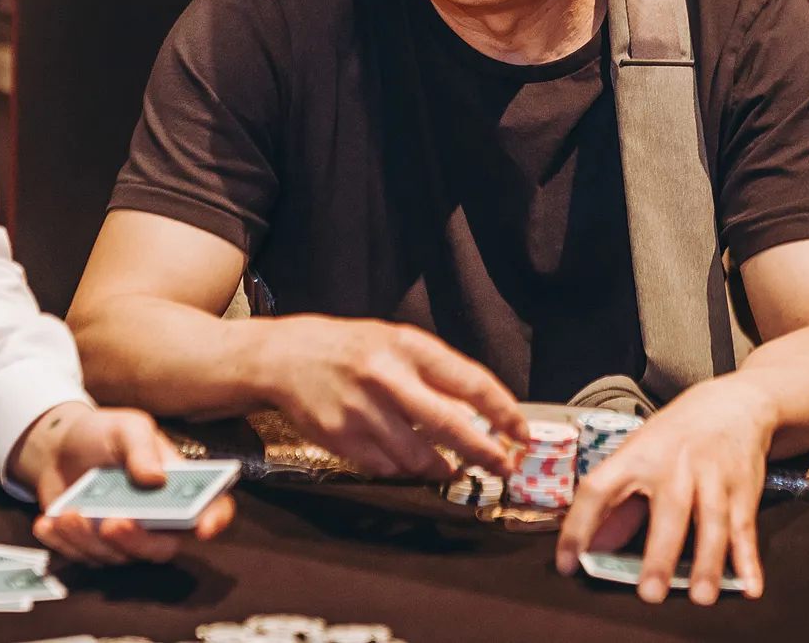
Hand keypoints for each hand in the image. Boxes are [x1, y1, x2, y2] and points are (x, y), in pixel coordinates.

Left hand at [9, 402, 233, 563]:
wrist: (59, 445)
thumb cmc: (104, 433)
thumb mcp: (127, 428)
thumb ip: (142, 450)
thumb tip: (157, 479)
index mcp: (177, 487)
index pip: (211, 507)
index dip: (214, 519)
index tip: (204, 527)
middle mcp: (156, 519)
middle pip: (161, 548)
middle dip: (138, 542)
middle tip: (114, 523)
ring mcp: (123, 537)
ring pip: (116, 558)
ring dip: (91, 540)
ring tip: (70, 513)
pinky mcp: (91, 546)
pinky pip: (82, 557)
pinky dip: (64, 542)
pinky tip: (48, 522)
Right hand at [256, 316, 527, 478]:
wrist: (286, 357)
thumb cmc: (352, 348)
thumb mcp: (395, 341)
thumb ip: (434, 372)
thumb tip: (481, 411)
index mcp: (407, 347)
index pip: (469, 382)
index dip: (502, 411)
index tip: (522, 432)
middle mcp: (386, 377)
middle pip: (450, 426)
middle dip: (484, 451)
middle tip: (503, 465)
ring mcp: (362, 411)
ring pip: (418, 456)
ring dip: (441, 467)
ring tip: (449, 465)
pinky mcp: (341, 439)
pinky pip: (386, 468)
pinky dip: (402, 469)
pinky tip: (405, 459)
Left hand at [556, 378, 775, 605]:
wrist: (732, 404)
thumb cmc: (675, 435)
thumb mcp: (639, 452)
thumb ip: (620, 500)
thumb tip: (596, 547)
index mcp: (637, 455)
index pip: (599, 490)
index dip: (579, 526)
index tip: (567, 564)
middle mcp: (676, 465)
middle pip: (669, 512)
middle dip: (660, 555)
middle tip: (650, 594)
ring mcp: (713, 476)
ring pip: (712, 523)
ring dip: (708, 562)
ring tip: (700, 597)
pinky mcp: (744, 488)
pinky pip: (745, 528)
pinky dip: (749, 559)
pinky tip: (750, 587)